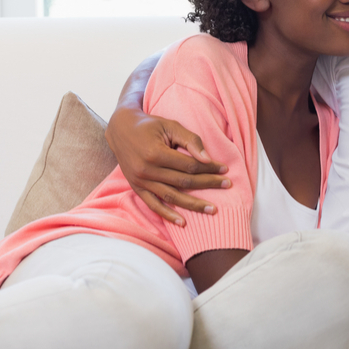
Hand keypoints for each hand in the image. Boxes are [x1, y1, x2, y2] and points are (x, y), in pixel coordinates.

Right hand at [105, 106, 230, 225]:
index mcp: (155, 153)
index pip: (189, 165)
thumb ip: (189, 140)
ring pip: (172, 197)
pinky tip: (183, 222)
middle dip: (208, 184)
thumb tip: (207, 159)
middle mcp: (147, 170)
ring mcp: (140, 181)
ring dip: (193, 205)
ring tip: (213, 209)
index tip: (224, 169)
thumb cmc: (150, 125)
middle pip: (184, 182)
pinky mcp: (137, 188)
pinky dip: (168, 215)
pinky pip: (153, 205)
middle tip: (227, 185)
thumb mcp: (170, 125)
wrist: (121, 129)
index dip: (209, 168)